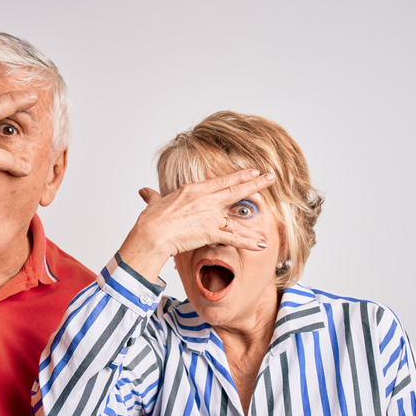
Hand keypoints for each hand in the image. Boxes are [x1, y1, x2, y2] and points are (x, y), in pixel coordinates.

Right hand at [119, 170, 275, 280]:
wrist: (151, 234)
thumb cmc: (150, 221)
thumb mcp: (154, 204)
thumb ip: (153, 197)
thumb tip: (145, 192)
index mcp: (193, 190)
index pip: (222, 181)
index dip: (239, 176)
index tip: (253, 172)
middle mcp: (205, 199)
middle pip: (236, 190)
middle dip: (256, 183)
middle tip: (271, 177)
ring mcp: (209, 215)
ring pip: (238, 217)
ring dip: (254, 223)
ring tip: (270, 222)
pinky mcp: (210, 231)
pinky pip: (234, 237)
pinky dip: (248, 242)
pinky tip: (260, 244)